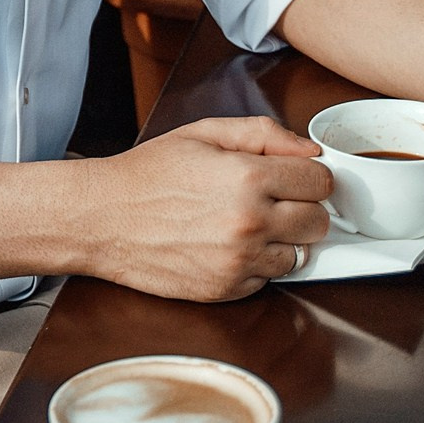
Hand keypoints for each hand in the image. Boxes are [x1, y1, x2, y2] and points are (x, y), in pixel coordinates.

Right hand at [78, 117, 332, 301]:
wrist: (102, 218)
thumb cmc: (148, 173)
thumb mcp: (203, 133)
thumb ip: (263, 134)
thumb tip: (310, 149)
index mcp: (248, 177)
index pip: (321, 182)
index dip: (310, 176)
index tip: (296, 177)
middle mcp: (251, 223)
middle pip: (319, 222)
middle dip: (303, 208)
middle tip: (275, 199)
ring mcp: (240, 261)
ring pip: (300, 255)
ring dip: (283, 240)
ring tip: (248, 222)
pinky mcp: (227, 289)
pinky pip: (268, 278)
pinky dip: (257, 263)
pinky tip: (228, 244)